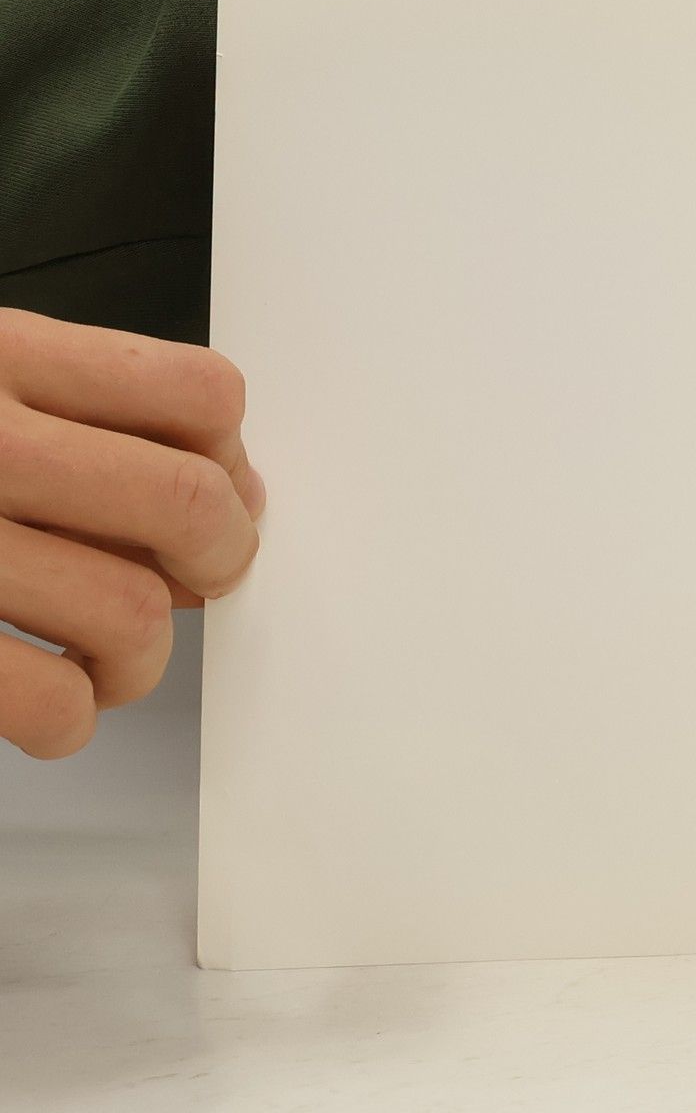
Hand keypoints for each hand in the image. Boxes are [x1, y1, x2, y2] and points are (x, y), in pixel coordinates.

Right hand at [0, 311, 264, 758]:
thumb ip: (70, 405)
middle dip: (219, 561)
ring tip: (107, 661)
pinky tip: (48, 705)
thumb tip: (223, 487)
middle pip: (186, 504)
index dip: (233, 459)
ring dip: (141, 659)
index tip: (222, 497)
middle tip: (193, 587)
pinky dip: (69, 720)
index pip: (197, 392)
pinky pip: (45, 698)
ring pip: (129, 613)